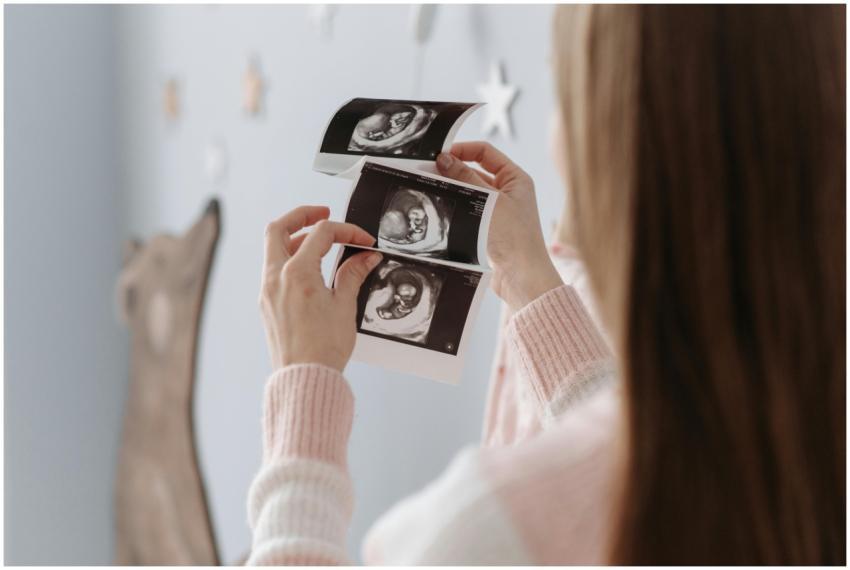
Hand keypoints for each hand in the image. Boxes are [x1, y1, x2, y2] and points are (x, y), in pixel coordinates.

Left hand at [260, 206, 381, 370]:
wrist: (304, 378)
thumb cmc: (323, 349)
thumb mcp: (344, 306)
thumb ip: (353, 274)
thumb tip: (365, 257)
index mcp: (297, 274)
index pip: (321, 234)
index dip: (347, 231)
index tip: (363, 241)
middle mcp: (276, 278)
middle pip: (279, 228)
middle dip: (301, 216)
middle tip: (323, 213)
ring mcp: (267, 291)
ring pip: (272, 248)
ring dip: (294, 238)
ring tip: (318, 242)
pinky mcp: (266, 304)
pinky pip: (273, 269)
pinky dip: (289, 259)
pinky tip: (309, 269)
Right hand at [436, 142, 562, 310]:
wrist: (522, 277)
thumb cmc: (514, 238)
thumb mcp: (488, 202)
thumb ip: (465, 179)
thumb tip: (445, 159)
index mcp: (516, 179)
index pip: (485, 152)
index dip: (462, 150)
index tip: (440, 154)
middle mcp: (508, 192)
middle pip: (475, 171)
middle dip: (452, 170)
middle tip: (428, 171)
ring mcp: (498, 211)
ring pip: (469, 192)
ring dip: (452, 189)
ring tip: (430, 188)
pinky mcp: (489, 228)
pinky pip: (468, 211)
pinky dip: (455, 207)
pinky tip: (440, 207)